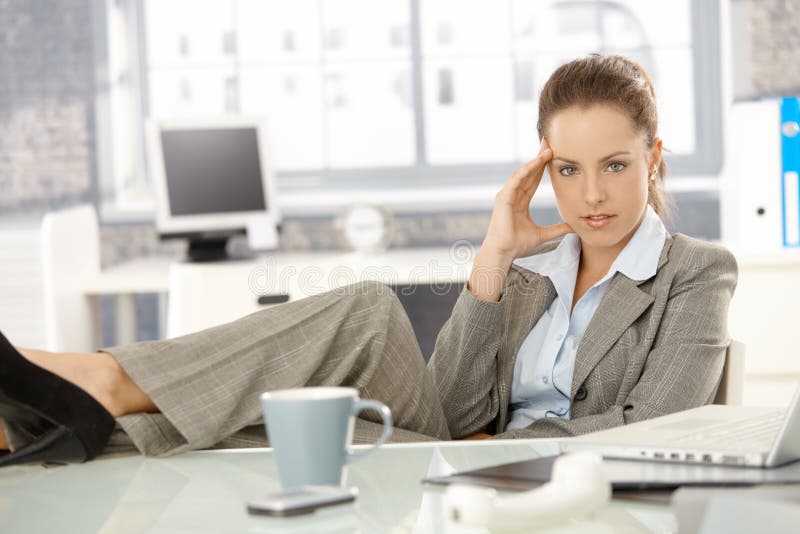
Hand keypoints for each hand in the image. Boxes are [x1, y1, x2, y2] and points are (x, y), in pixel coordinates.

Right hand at [482, 139, 573, 260]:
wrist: (503, 252)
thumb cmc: (517, 245)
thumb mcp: (543, 234)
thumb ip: (558, 229)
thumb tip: (574, 227)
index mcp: (520, 202)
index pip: (533, 179)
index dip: (542, 166)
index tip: (552, 154)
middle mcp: (512, 195)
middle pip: (528, 171)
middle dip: (539, 157)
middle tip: (549, 141)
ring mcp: (506, 195)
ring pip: (523, 173)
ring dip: (535, 160)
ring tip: (547, 148)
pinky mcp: (504, 197)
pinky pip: (517, 179)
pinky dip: (527, 169)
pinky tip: (537, 161)